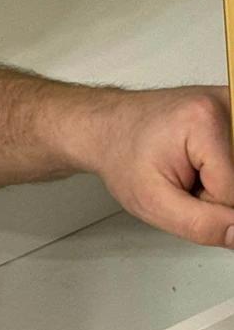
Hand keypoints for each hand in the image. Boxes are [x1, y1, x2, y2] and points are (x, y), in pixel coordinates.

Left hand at [84, 85, 233, 247]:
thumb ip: (202, 225)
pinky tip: (198, 160)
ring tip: (186, 168)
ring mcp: (229, 104)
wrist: (107, 128)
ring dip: (219, 180)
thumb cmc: (122, 156)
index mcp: (205, 122)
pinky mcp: (232, 108)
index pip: (232, 194)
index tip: (178, 191)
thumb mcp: (153, 203)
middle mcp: (224, 104)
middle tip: (180, 179)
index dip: (204, 205)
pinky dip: (222, 168)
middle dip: (215, 192)